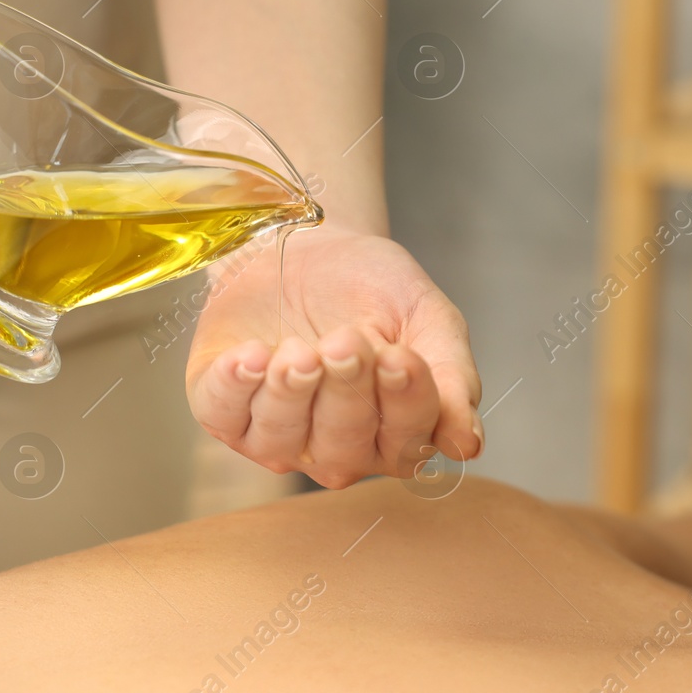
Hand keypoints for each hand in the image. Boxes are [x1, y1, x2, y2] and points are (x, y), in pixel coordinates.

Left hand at [186, 224, 482, 487]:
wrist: (307, 244)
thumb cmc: (370, 287)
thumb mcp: (425, 316)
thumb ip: (453, 376)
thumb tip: (467, 443)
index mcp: (395, 433)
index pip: (406, 440)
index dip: (404, 403)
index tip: (400, 355)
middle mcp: (337, 448)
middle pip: (343, 446)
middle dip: (345, 392)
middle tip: (346, 340)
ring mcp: (278, 436)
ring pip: (283, 440)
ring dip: (291, 393)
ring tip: (298, 349)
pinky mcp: (224, 411)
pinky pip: (224, 416)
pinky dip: (235, 388)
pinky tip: (250, 354)